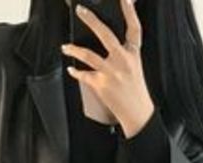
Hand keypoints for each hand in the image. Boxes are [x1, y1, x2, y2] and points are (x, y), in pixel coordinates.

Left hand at [60, 0, 154, 138]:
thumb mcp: (135, 66)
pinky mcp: (102, 85)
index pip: (134, 28)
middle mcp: (123, 60)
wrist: (137, 113)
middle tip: (80, 10)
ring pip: (88, 55)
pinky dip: (76, 72)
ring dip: (74, 50)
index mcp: (133, 54)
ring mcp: (111, 72)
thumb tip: (108, 41)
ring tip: (65, 47)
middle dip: (91, 20)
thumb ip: (125, 52)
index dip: (130, 12)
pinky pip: (84, 75)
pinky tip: (71, 69)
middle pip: (106, 34)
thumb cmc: (135, 89)